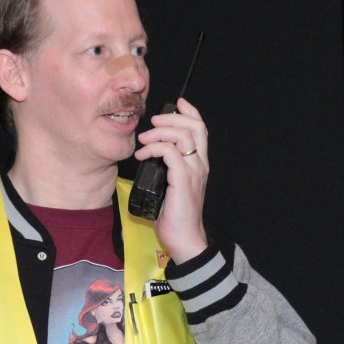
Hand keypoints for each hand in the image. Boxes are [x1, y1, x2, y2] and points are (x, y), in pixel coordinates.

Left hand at [135, 97, 209, 262]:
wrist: (185, 238)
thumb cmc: (176, 216)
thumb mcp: (172, 186)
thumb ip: (168, 169)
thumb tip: (151, 156)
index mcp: (199, 164)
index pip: (201, 129)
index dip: (190, 112)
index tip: (176, 104)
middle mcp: (200, 164)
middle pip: (194, 126)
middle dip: (170, 118)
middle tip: (152, 123)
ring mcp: (193, 171)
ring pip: (181, 135)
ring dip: (158, 132)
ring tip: (143, 140)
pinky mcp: (183, 179)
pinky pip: (169, 152)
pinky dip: (154, 148)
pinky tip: (142, 155)